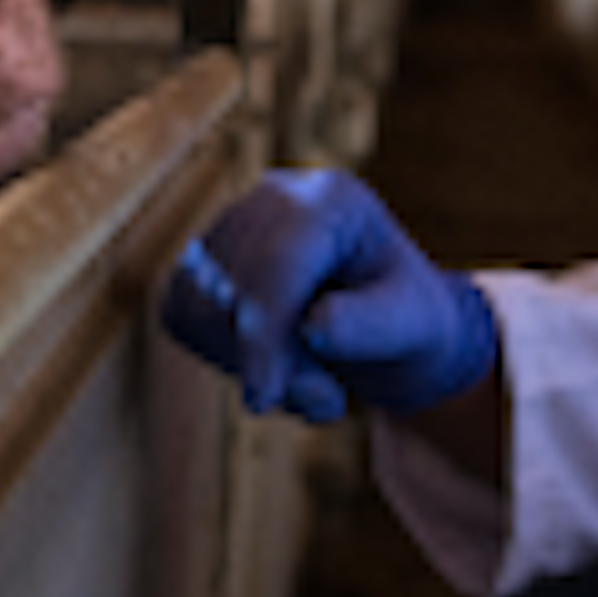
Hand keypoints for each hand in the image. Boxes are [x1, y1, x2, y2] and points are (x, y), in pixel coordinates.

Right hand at [155, 168, 496, 420]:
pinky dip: (222, 355)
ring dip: (247, 363)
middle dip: (270, 359)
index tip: (263, 398)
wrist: (386, 322)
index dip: (263, 332)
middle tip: (327, 397)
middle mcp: (273, 200)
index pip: (276, 260)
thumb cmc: (405, 318)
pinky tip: (274, 365)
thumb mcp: (414, 325)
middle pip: (234, 286)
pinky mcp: (202, 262)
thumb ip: (370, 325)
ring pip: (199, 304)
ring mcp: (231, 226)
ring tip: (312, 381)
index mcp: (332, 199)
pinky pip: (183, 317)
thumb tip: (313, 325)